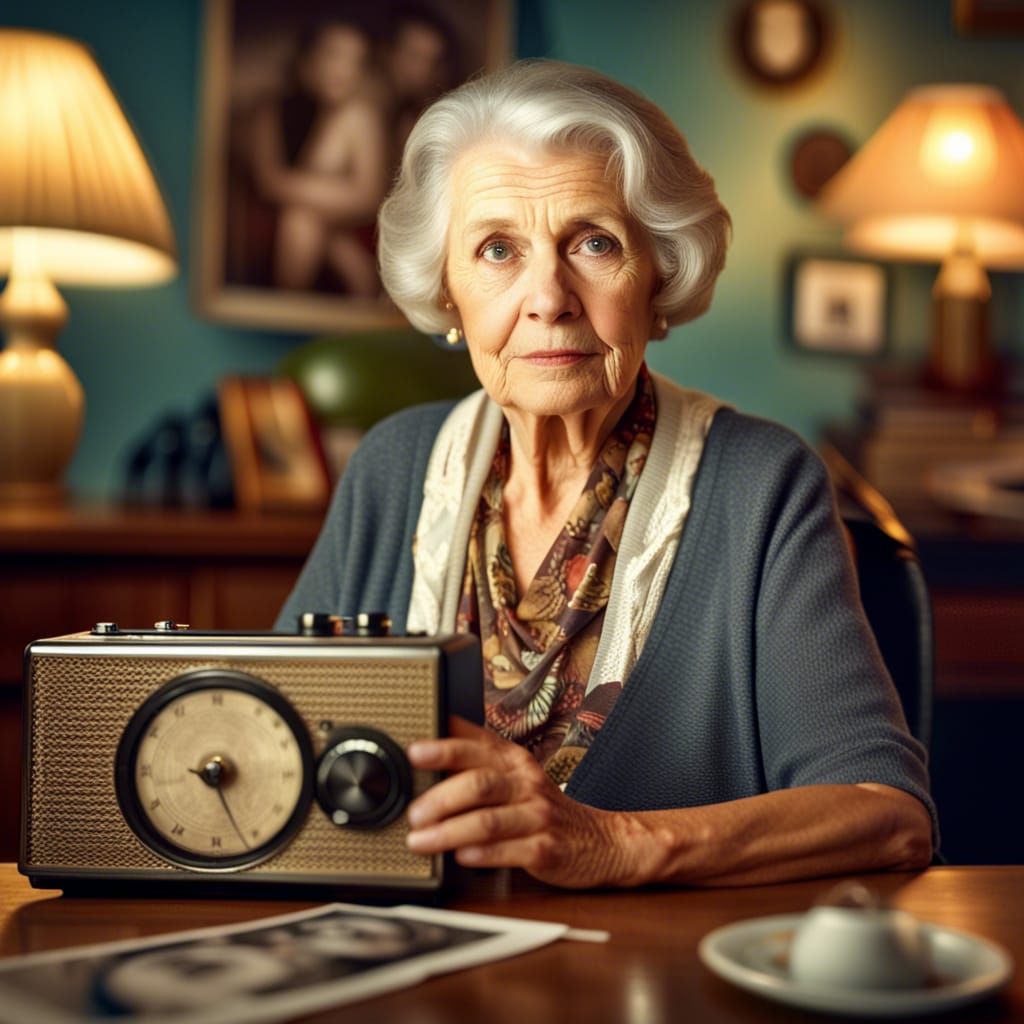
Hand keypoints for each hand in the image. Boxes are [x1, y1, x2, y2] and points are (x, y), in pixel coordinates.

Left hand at [404, 717, 648, 888]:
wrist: (602, 841)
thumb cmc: (543, 808)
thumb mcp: (516, 775)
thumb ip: (477, 762)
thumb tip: (428, 746)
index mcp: (514, 760)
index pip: (477, 746)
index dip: (444, 747)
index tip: (415, 751)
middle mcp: (526, 783)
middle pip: (480, 782)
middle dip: (441, 798)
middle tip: (413, 813)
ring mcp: (538, 816)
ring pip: (488, 820)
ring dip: (449, 831)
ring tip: (421, 840)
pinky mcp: (546, 849)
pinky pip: (509, 851)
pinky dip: (481, 854)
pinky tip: (461, 857)